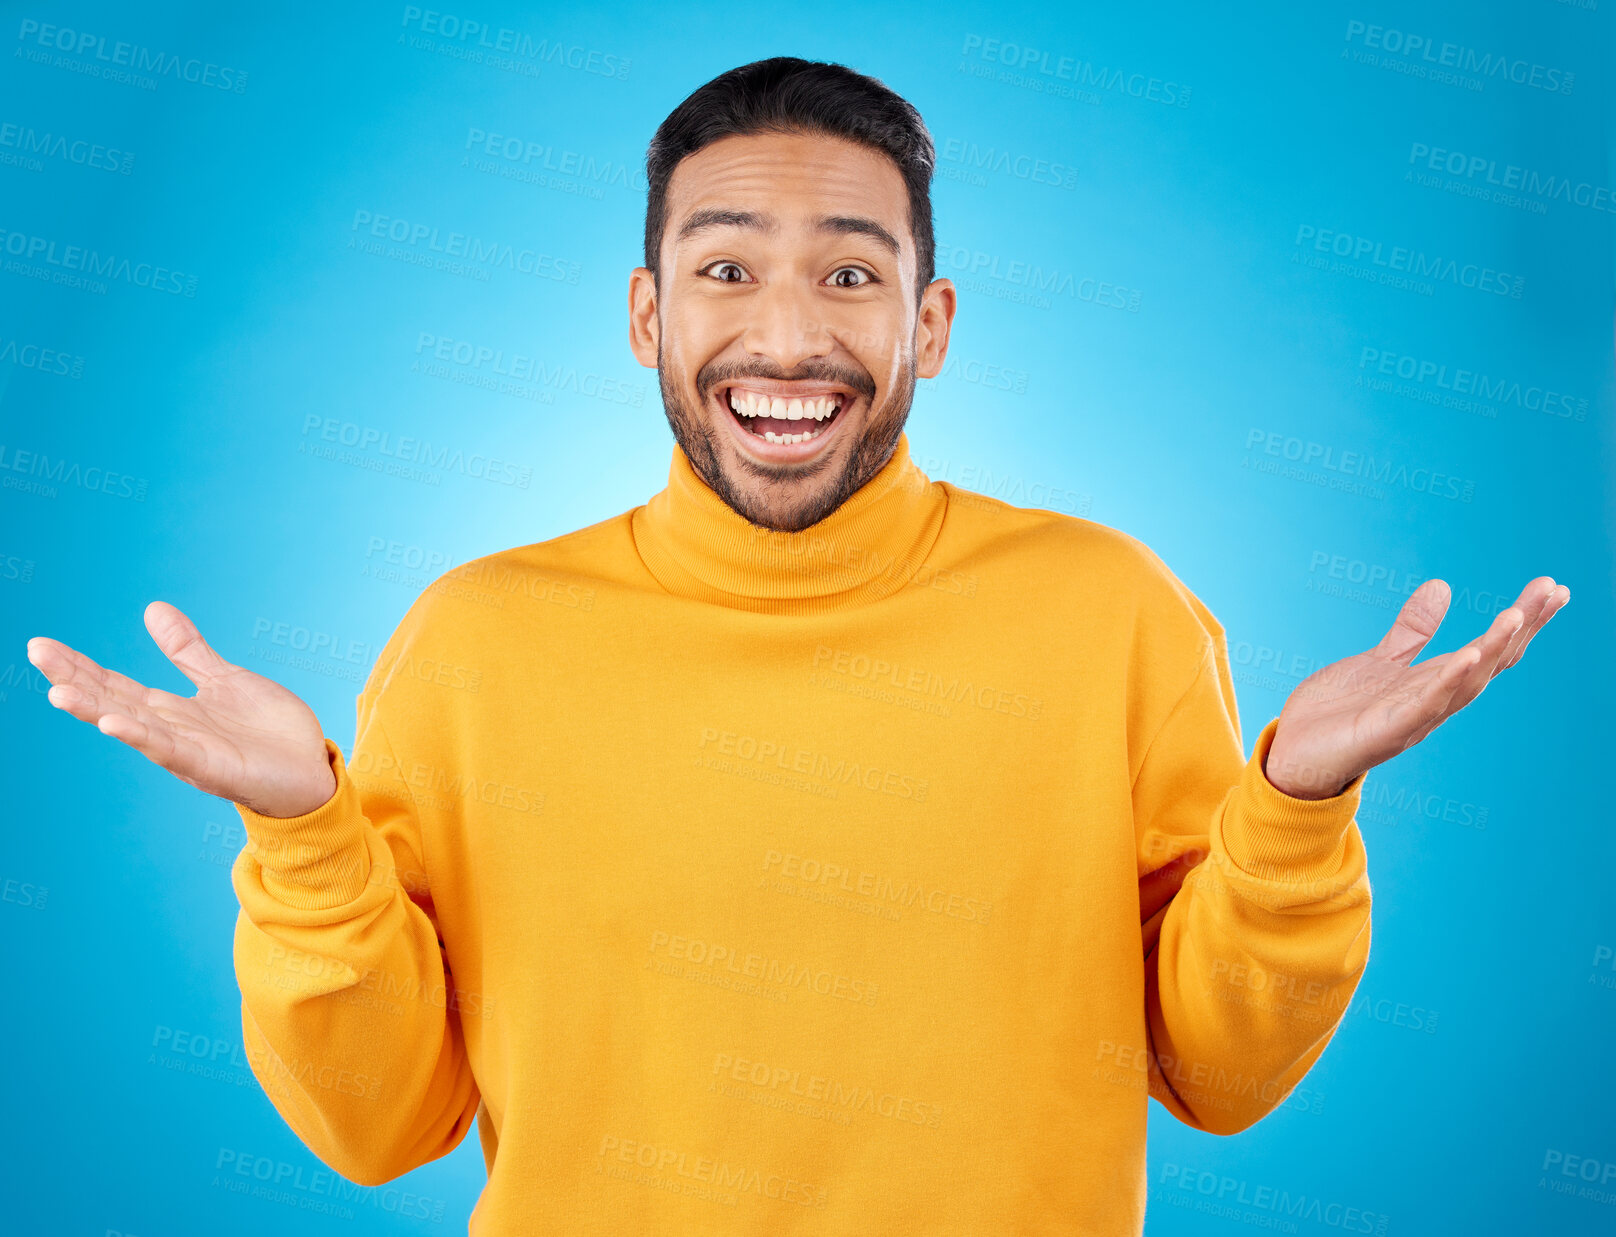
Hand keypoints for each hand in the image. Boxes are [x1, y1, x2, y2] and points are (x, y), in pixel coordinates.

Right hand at [26, 601, 337, 817]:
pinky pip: (173, 752)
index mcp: (173, 711)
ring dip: (96, 711)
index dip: (80, 666)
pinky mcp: (214, 769)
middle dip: (75, 680)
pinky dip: (144, 738)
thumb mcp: (225, 679)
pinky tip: (116, 724)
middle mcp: (172, 732)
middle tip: (36, 653)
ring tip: (59, 692)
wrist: (311, 771)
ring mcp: (190, 752)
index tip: (42, 645)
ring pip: (134, 728)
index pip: (115, 685)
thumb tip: (153, 609)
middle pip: (113, 702)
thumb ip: (188, 651)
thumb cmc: (268, 733)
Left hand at [1264, 576, 1568, 798]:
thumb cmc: (1339, 712)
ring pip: (1464, 683)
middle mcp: (1433, 701)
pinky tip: (1466, 657)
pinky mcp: (1387, 731)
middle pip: (1488, 662)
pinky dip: (1447, 682)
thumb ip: (1412, 630)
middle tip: (1552, 591)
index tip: (1551, 588)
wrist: (1294, 753)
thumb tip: (1442, 586)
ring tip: (1516, 616)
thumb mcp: (1379, 660)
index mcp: (1433, 683)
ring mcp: (1413, 717)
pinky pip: (1423, 705)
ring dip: (1491, 650)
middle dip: (1521, 628)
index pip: (1487, 649)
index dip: (1521, 622)